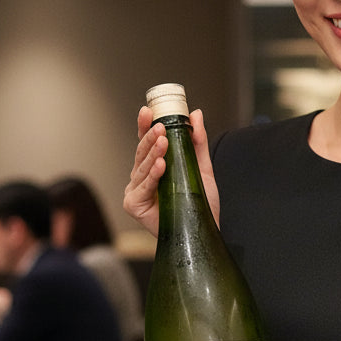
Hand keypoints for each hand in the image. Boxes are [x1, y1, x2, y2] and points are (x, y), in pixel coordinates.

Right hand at [123, 105, 219, 236]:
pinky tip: (161, 165)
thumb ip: (197, 142)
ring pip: (142, 167)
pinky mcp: (134, 205)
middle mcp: (142, 177)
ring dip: (153, 153)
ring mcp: (136, 191)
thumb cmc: (200, 204)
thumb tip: (195, 115)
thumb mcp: (202, 168)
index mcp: (154, 167)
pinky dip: (152, 176)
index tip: (147, 111)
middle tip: (160, 126)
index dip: (145, 126)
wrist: (205, 230)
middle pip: (142, 153)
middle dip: (150, 137)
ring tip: (163, 141)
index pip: (147, 143)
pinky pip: (143, 187)